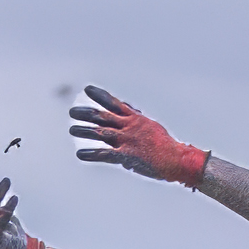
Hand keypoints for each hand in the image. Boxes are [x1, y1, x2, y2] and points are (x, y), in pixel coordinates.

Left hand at [70, 86, 207, 183]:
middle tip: (73, 112)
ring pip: (101, 132)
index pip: (114, 103)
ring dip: (85, 130)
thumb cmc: (163, 145)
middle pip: (104, 116)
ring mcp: (127, 140)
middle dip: (87, 113)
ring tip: (72, 129)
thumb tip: (126, 108)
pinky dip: (91, 154)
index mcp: (135, 119)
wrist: (177, 159)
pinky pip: (105, 154)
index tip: (88, 89)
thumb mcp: (149, 126)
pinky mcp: (127, 155)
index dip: (100, 96)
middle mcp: (129, 127)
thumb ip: (135, 117)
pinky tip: (80, 154)